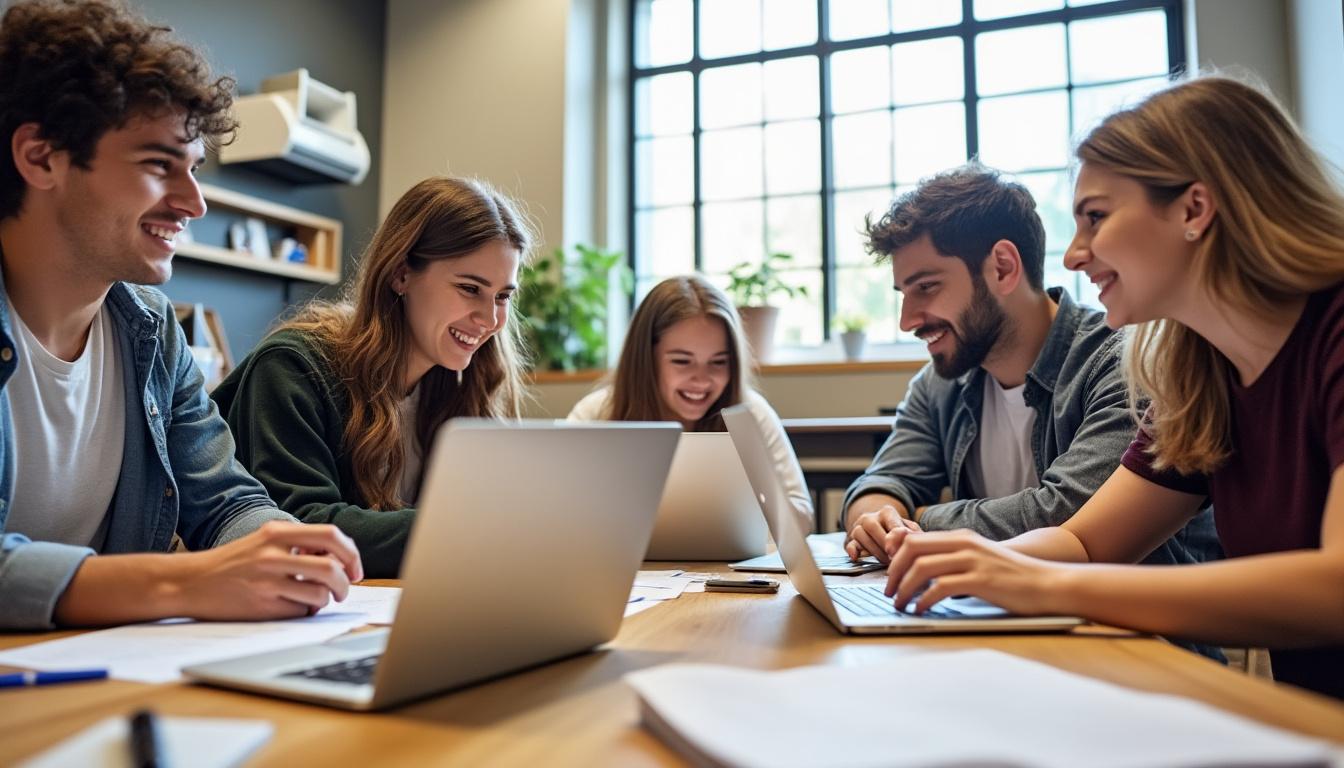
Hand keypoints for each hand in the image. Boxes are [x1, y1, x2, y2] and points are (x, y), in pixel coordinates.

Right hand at [175, 521, 363, 619]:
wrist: (189, 582)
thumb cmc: (233, 563)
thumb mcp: (263, 541)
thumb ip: (299, 544)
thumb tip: (339, 559)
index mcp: (277, 532)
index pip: (331, 535)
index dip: (351, 554)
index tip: (354, 569)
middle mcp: (272, 554)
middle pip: (332, 568)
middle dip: (346, 583)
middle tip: (344, 590)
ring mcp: (266, 581)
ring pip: (320, 593)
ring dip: (325, 600)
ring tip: (314, 600)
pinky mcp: (261, 606)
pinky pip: (300, 612)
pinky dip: (303, 612)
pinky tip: (290, 607)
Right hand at [845, 505, 919, 563]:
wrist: (878, 530)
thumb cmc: (896, 532)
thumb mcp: (908, 528)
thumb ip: (913, 533)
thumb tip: (915, 538)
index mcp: (887, 512)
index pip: (891, 522)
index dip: (895, 538)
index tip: (899, 551)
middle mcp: (870, 517)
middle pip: (873, 527)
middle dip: (884, 545)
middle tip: (894, 559)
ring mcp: (858, 527)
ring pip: (860, 535)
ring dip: (874, 551)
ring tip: (885, 561)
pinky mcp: (850, 540)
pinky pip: (849, 543)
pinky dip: (852, 550)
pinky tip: (857, 557)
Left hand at [882, 529, 1063, 615]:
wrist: (1048, 583)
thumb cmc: (1013, 577)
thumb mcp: (979, 560)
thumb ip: (953, 560)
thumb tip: (923, 571)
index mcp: (960, 538)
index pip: (914, 539)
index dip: (894, 557)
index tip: (888, 576)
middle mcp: (963, 544)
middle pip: (912, 550)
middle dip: (893, 572)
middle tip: (889, 592)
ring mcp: (972, 560)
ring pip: (922, 567)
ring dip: (904, 588)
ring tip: (900, 604)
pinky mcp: (981, 580)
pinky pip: (941, 587)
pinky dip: (924, 600)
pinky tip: (920, 610)